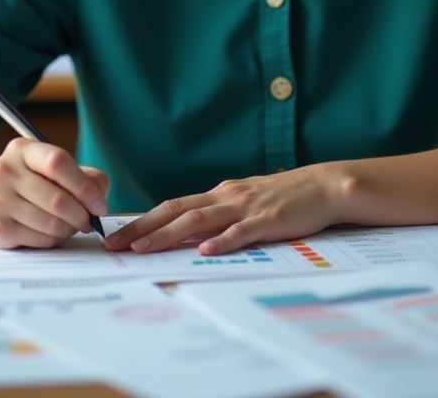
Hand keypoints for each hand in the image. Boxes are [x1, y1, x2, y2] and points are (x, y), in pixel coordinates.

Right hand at [0, 137, 108, 248]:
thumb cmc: (30, 182)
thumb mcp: (51, 168)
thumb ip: (85, 176)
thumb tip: (100, 198)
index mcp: (22, 149)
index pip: (58, 162)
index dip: (84, 186)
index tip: (99, 205)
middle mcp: (5, 171)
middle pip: (57, 199)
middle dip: (81, 215)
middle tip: (89, 221)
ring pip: (51, 223)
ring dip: (69, 229)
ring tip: (70, 226)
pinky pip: (39, 240)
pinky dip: (53, 240)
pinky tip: (52, 233)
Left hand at [105, 165, 341, 255]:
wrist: (322, 186)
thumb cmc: (282, 198)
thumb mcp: (244, 203)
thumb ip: (219, 215)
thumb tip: (188, 233)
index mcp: (218, 194)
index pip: (172, 207)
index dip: (143, 221)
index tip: (116, 235)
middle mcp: (225, 197)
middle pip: (176, 211)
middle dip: (143, 228)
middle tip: (114, 244)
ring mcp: (245, 207)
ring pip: (200, 220)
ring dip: (169, 235)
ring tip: (145, 248)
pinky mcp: (267, 219)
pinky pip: (240, 232)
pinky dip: (222, 241)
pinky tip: (206, 251)